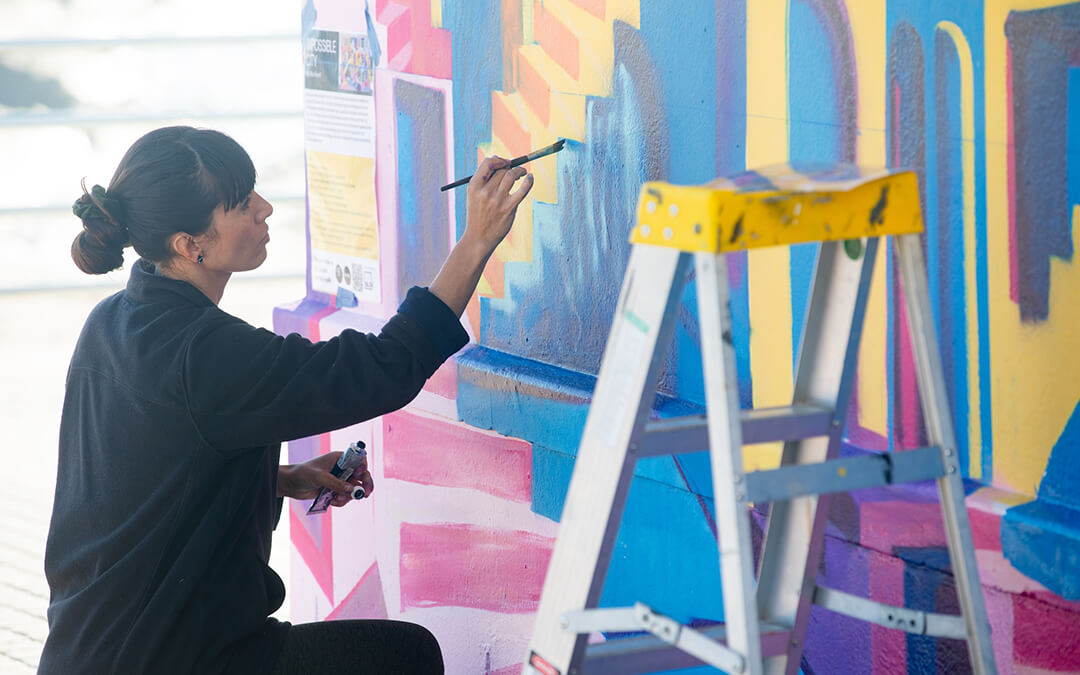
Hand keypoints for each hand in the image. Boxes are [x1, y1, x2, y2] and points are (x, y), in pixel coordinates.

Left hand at [278, 451, 374, 506]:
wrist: (291, 484)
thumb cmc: (302, 474)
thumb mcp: (319, 477)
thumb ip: (336, 483)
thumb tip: (351, 489)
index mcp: (339, 458)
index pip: (358, 460)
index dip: (363, 468)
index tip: (361, 476)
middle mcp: (342, 468)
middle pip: (361, 476)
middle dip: (364, 486)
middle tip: (364, 494)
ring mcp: (339, 480)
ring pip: (353, 489)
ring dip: (348, 496)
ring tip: (336, 499)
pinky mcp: (335, 490)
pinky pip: (345, 497)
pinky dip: (341, 501)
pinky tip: (331, 501)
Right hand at [428, 155, 533, 315]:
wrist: (478, 238)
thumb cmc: (478, 215)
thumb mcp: (475, 196)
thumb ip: (485, 180)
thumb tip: (502, 163)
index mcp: (474, 186)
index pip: (488, 163)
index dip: (498, 159)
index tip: (504, 162)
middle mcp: (485, 192)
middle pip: (502, 169)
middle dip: (510, 166)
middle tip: (515, 170)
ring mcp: (497, 200)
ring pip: (512, 175)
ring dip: (520, 171)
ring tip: (522, 173)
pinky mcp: (509, 208)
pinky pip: (523, 189)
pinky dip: (529, 181)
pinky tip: (530, 178)